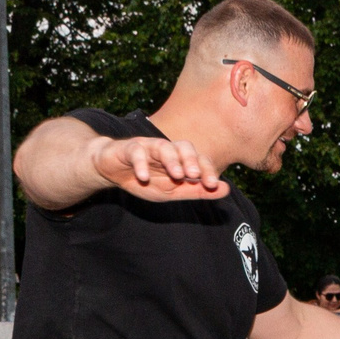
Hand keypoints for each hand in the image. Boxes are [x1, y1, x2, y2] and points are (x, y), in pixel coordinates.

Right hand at [93, 133, 226, 201]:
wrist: (113, 171)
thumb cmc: (145, 180)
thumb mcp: (172, 191)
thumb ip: (197, 191)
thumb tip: (226, 190)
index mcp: (180, 159)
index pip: (198, 159)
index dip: (207, 170)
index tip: (213, 184)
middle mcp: (167, 149)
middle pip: (184, 146)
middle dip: (192, 160)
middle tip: (196, 176)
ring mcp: (148, 146)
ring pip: (163, 146)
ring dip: (172, 160)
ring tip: (177, 175)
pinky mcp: (129, 148)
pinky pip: (136, 152)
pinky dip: (140, 164)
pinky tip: (143, 177)